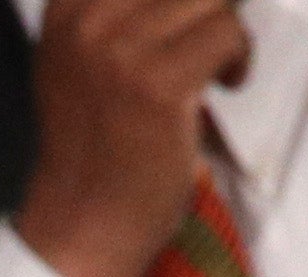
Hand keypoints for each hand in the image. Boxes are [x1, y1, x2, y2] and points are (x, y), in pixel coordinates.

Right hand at [12, 0, 254, 276]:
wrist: (85, 223)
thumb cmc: (98, 148)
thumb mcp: (87, 60)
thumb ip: (124, 14)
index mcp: (67, 8)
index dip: (184, 1)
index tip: (190, 22)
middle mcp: (87, 21)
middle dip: (210, 6)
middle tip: (210, 42)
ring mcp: (120, 52)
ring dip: (228, 29)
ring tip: (218, 65)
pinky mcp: (158, 85)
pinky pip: (227, 34)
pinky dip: (239, 56)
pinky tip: (227, 83)